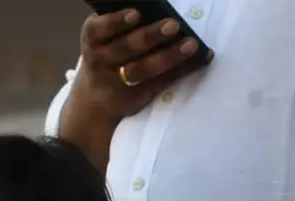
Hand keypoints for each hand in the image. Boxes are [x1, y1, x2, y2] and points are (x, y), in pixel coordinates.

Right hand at [70, 8, 213, 121]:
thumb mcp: (104, 38)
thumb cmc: (107, 54)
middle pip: (125, 48)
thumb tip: (159, 8)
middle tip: (173, 25)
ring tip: (191, 45)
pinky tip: (202, 58)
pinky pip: (162, 81)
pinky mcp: (137, 95)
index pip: (99, 29)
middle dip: (150, 36)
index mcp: (93, 39)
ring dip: (169, 56)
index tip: (137, 13)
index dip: (117, 21)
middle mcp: (102, 61)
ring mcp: (118, 81)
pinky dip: (183, 69)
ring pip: (143, 69)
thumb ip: (122, 25)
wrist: (95, 99)